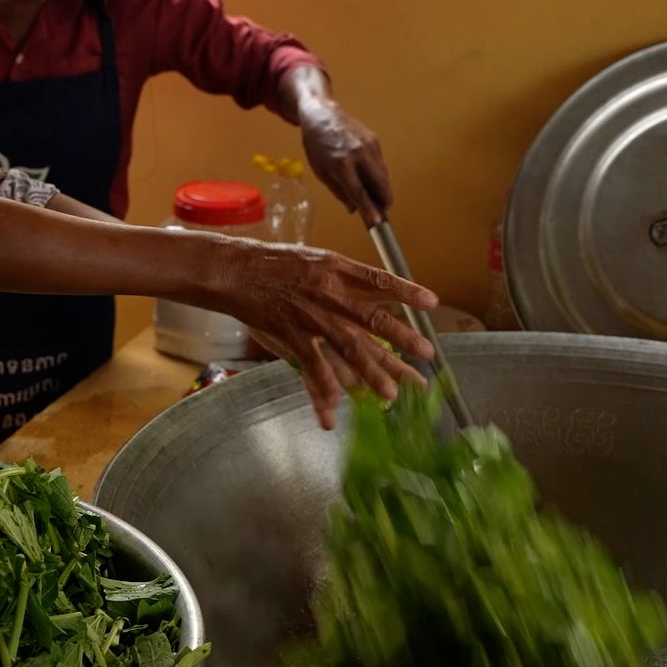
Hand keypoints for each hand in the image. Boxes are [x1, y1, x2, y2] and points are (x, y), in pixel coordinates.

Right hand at [183, 239, 436, 424]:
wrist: (234, 269)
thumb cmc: (272, 262)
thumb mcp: (313, 258)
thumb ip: (341, 277)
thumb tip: (371, 290)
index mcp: (336, 269)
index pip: (379, 281)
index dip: (406, 292)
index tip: (432, 302)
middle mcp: (328, 292)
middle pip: (372, 319)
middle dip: (402, 339)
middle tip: (427, 355)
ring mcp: (310, 316)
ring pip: (349, 348)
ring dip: (372, 373)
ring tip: (391, 394)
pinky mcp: (290, 334)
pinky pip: (312, 366)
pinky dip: (324, 388)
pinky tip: (336, 408)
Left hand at [301, 105, 391, 227]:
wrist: (322, 114)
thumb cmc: (317, 145)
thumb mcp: (321, 172)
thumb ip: (339, 192)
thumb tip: (354, 209)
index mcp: (341, 164)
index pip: (359, 192)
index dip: (370, 209)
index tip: (378, 222)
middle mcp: (358, 154)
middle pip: (380, 184)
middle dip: (385, 200)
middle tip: (383, 211)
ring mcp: (369, 146)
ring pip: (383, 175)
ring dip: (382, 188)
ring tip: (376, 196)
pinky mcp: (375, 140)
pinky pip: (380, 163)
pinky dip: (377, 174)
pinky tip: (369, 176)